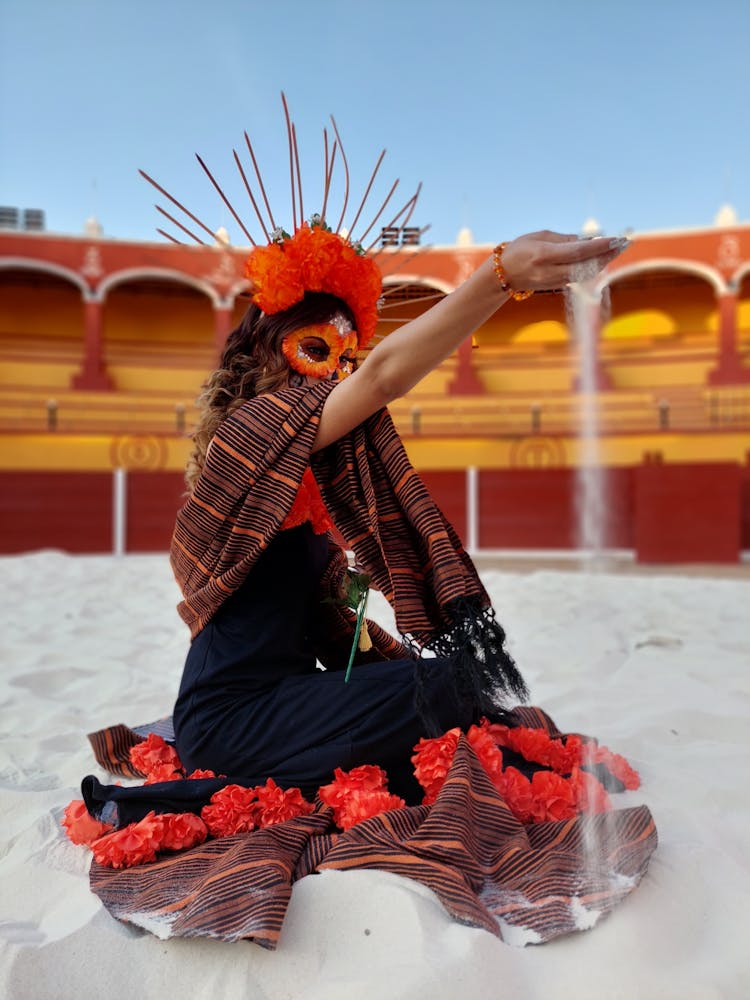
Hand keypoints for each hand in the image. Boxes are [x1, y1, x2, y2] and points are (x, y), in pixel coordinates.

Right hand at [498, 230, 628, 292]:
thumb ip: (564, 239)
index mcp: (544, 255)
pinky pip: (580, 277)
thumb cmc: (519, 250)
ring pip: (585, 273)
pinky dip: (593, 268)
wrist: (503, 275)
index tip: (615, 238)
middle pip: (585, 265)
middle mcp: (550, 271)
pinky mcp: (557, 287)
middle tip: (624, 243)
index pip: (577, 252)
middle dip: (606, 254)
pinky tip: (602, 259)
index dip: (598, 246)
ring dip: (603, 262)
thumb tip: (587, 241)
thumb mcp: (539, 237)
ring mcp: (554, 282)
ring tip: (617, 249)